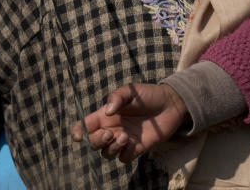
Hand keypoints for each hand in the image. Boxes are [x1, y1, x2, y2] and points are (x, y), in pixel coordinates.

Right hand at [70, 83, 187, 162]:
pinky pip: (124, 158)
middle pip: (93, 143)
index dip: (78, 132)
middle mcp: (112, 129)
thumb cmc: (149, 95)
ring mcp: (123, 140)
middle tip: (110, 133)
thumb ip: (117, 97)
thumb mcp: (132, 91)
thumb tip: (107, 111)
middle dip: (96, 141)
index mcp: (105, 116)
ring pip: (106, 153)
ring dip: (111, 148)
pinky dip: (125, 154)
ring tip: (125, 136)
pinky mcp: (136, 148)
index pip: (84, 127)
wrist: (171, 103)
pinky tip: (134, 143)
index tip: (79, 135)